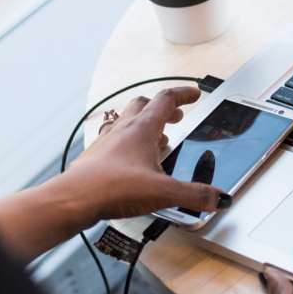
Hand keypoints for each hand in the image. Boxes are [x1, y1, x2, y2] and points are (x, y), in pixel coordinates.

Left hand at [54, 86, 229, 226]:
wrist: (74, 199)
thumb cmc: (112, 187)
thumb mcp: (164, 192)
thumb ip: (195, 195)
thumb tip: (218, 198)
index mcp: (142, 128)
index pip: (166, 99)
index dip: (184, 94)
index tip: (194, 94)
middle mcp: (123, 130)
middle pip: (144, 104)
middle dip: (163, 108)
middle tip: (176, 116)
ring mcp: (107, 142)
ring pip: (127, 120)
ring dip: (144, 124)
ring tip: (157, 139)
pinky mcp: (96, 157)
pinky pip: (114, 140)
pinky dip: (128, 143)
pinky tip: (132, 161)